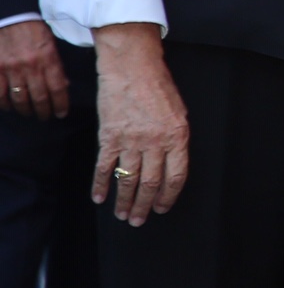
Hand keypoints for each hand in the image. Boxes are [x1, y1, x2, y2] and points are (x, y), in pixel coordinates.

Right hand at [0, 18, 67, 119]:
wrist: (12, 16)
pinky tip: (9, 107)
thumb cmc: (35, 29)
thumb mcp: (52, 44)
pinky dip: (4, 103)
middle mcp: (30, 66)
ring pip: (19, 98)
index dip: (60, 104)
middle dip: (43, 111)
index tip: (61, 114)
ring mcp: (11, 69)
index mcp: (49, 58)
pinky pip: (0, 93)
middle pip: (39, 97)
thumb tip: (63, 86)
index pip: (58, 88)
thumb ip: (56, 65)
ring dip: (25, 109)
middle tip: (45, 117)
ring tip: (29, 113)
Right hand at [90, 23, 188, 225]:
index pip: (176, 175)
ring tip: (123, 215)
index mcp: (177, 136)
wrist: (132, 68)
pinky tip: (99, 197)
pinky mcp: (109, 137)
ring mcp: (131, 141)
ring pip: (128, 180)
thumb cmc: (158, 86)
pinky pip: (105, 168)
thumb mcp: (179, 112)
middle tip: (140, 220)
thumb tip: (171, 164)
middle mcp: (155, 142)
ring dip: (124, 201)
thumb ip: (175, 138)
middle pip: (150, 183)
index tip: (163, 207)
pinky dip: (101, 185)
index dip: (169, 195)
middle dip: (145, 205)